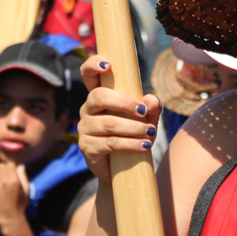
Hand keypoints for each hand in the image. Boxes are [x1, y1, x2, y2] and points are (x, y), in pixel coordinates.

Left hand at [0, 161, 29, 232]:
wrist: (10, 218)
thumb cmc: (20, 204)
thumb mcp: (26, 190)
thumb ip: (23, 176)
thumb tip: (20, 165)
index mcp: (15, 180)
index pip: (10, 164)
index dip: (10, 167)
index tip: (11, 172)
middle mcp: (5, 182)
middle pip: (0, 166)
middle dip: (3, 171)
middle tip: (4, 178)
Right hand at [78, 56, 161, 182]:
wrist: (123, 170)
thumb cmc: (132, 136)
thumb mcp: (146, 120)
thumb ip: (151, 108)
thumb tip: (151, 99)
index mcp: (99, 96)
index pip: (88, 74)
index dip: (93, 65)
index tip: (107, 65)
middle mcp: (87, 109)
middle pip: (99, 96)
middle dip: (124, 102)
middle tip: (143, 111)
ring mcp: (85, 129)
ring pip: (108, 123)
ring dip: (133, 128)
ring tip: (151, 133)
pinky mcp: (87, 148)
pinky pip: (110, 143)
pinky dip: (131, 144)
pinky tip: (144, 145)